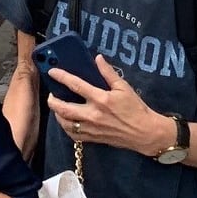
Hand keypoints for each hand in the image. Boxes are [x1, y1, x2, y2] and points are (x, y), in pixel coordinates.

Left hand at [45, 56, 170, 156]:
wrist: (145, 133)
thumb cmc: (136, 109)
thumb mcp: (124, 87)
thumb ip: (108, 73)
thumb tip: (98, 59)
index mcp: (101, 99)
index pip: (76, 85)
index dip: (62, 77)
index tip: (52, 72)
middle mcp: (93, 115)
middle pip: (64, 108)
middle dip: (53, 100)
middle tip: (51, 94)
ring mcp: (92, 128)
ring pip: (66, 123)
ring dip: (57, 114)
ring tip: (56, 106)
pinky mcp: (93, 138)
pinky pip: (73, 135)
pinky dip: (66, 127)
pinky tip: (66, 121)